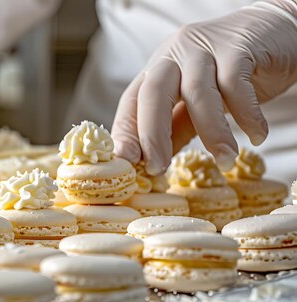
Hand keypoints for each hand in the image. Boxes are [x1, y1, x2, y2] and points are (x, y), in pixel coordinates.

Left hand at [112, 0, 296, 174]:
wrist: (278, 32)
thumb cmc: (233, 74)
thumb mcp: (198, 104)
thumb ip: (177, 128)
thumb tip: (152, 164)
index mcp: (158, 71)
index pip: (131, 103)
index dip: (125, 133)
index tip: (124, 163)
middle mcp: (174, 55)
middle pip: (153, 94)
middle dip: (152, 134)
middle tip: (157, 167)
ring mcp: (204, 48)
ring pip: (197, 92)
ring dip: (211, 133)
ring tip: (225, 161)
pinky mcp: (237, 46)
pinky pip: (236, 85)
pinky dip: (246, 114)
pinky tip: (256, 136)